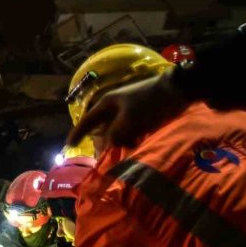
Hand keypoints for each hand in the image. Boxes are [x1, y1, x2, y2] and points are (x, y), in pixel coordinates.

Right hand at [67, 72, 185, 149]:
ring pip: (117, 131)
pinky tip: (138, 143)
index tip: (69, 146)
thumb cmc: (149, 103)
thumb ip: (115, 134)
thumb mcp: (129, 119)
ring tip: (128, 149)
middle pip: (103, 129)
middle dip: (105, 142)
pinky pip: (129, 130)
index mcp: (106, 103)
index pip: (87, 120)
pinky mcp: (139, 115)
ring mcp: (127, 110)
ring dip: (121, 141)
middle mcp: (114, 107)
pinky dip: (131, 138)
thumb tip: (108, 145)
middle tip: (107, 156)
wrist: (177, 90)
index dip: (77, 133)